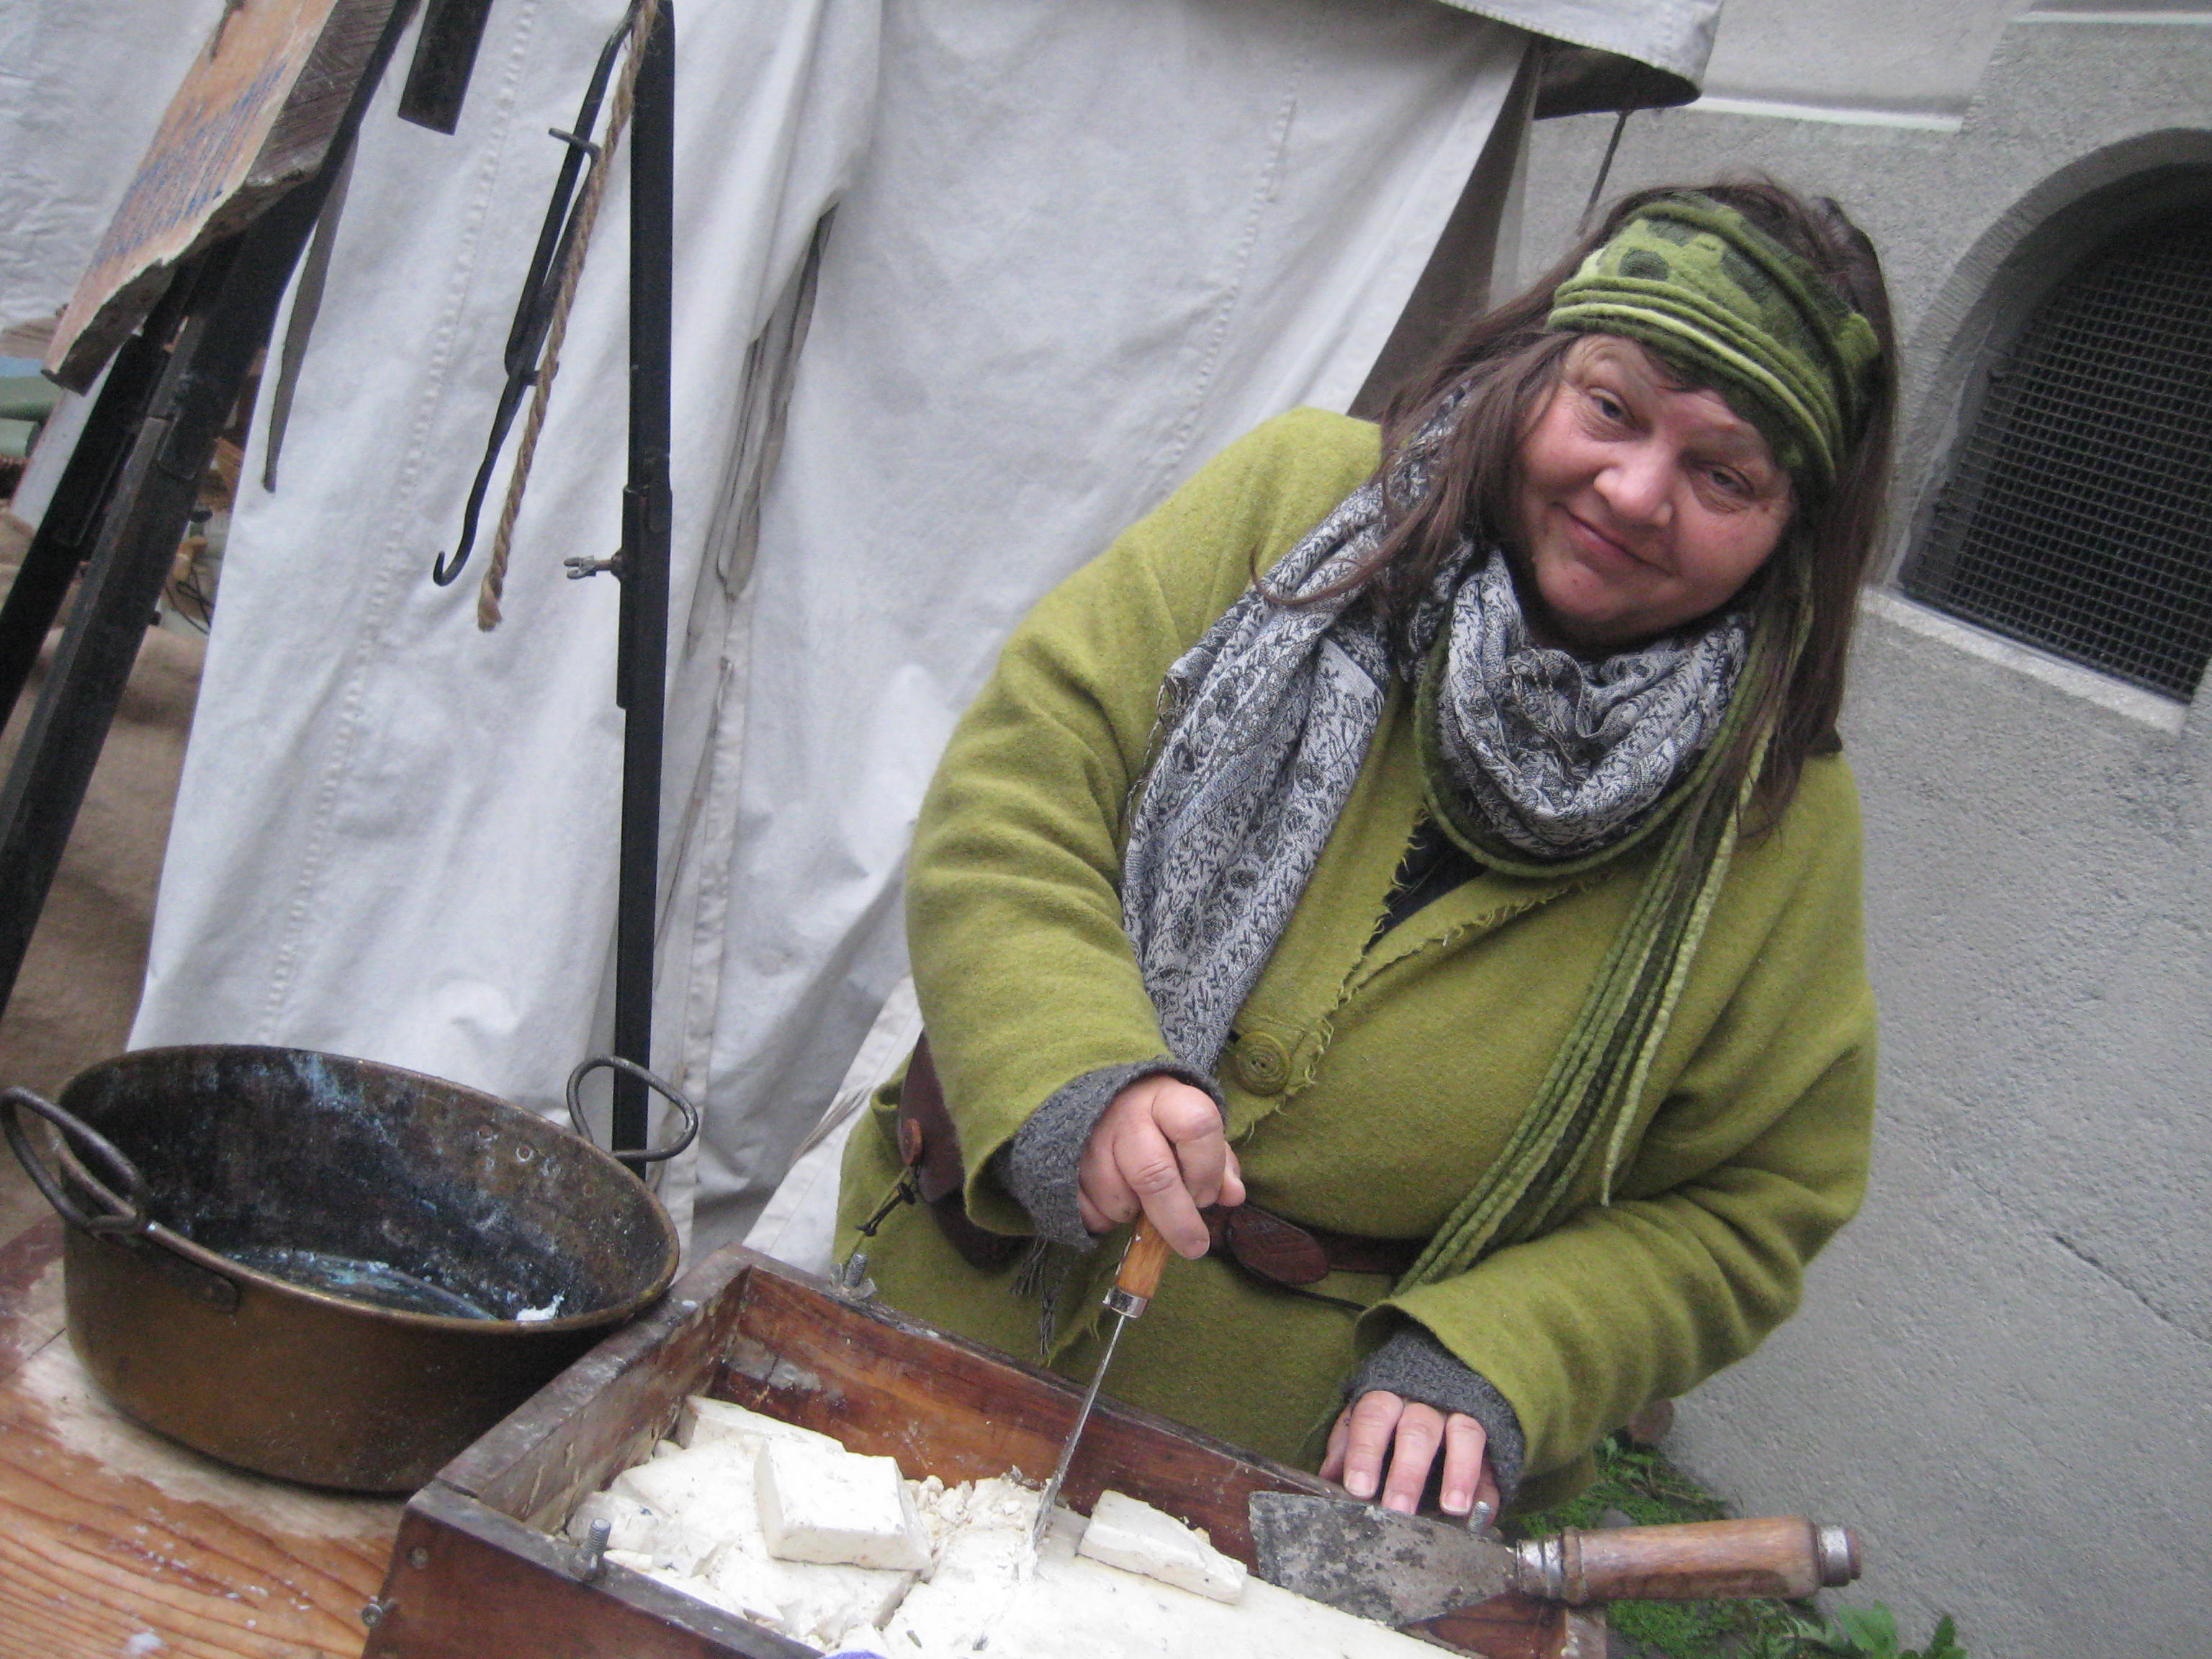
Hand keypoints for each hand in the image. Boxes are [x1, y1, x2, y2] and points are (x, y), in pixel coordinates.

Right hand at [1077, 1075, 1244, 1257]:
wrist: (1102, 1097)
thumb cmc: (1160, 1120)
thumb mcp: (1194, 1128)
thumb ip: (1218, 1162)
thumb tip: (1232, 1196)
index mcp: (1167, 1098)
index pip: (1197, 1127)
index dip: (1206, 1170)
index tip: (1206, 1196)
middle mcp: (1126, 1113)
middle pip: (1154, 1175)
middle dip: (1177, 1219)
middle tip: (1194, 1245)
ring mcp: (1090, 1137)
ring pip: (1118, 1198)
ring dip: (1136, 1216)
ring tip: (1142, 1202)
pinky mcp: (1063, 1161)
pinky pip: (1087, 1210)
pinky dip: (1104, 1219)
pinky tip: (1114, 1202)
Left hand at [1320, 1390, 1499, 1521]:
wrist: (1447, 1361)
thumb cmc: (1398, 1399)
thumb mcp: (1368, 1410)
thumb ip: (1348, 1440)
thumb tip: (1328, 1477)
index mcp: (1389, 1394)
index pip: (1373, 1418)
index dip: (1365, 1452)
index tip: (1358, 1488)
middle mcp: (1426, 1400)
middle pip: (1417, 1431)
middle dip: (1408, 1472)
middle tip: (1399, 1509)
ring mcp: (1463, 1409)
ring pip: (1464, 1434)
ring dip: (1459, 1471)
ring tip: (1453, 1508)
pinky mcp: (1492, 1427)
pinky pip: (1494, 1456)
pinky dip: (1489, 1486)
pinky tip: (1482, 1514)